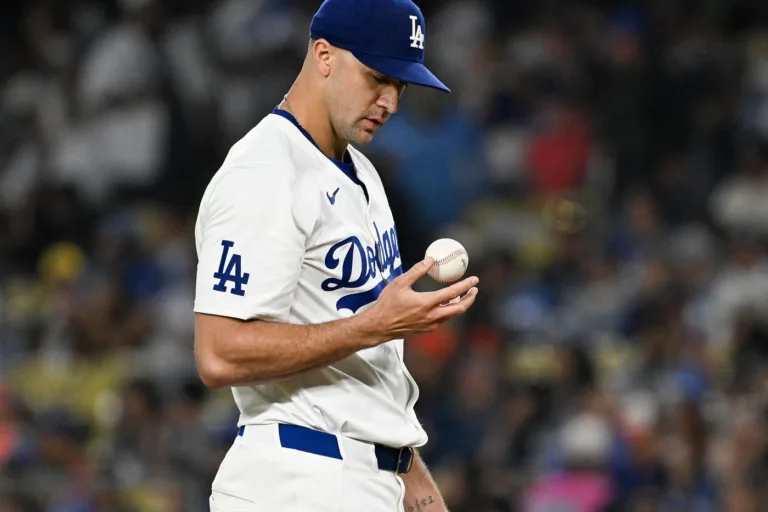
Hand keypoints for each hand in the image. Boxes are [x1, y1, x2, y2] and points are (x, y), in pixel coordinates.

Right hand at [360, 257, 478, 342]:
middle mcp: (431, 316)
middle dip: (469, 299)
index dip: (466, 285)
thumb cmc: (387, 303)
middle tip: (474, 290)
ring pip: (451, 315)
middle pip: (459, 308)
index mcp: (426, 303)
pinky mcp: (426, 330)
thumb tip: (431, 260)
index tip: (475, 279)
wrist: (379, 326)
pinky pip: (443, 320)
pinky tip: (444, 305)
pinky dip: (448, 312)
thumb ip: (417, 271)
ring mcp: (430, 325)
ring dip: (459, 305)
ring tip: (459, 295)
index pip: (453, 293)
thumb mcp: (400, 283)